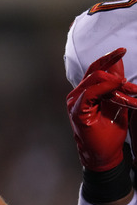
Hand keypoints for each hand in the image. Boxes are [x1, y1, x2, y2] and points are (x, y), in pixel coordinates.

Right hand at [67, 47, 136, 171]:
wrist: (104, 154)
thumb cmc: (109, 132)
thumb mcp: (117, 103)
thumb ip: (115, 86)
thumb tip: (118, 66)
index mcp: (85, 91)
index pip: (95, 69)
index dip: (108, 58)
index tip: (122, 50)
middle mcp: (77, 94)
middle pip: (95, 71)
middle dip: (113, 68)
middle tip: (129, 73)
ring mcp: (74, 102)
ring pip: (94, 79)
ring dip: (115, 82)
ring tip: (130, 91)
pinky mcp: (77, 111)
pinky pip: (90, 93)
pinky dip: (104, 88)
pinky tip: (116, 88)